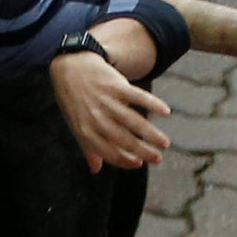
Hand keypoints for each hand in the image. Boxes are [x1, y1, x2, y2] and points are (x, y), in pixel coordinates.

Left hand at [52, 47, 170, 170]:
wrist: (70, 66)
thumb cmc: (74, 100)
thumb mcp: (76, 124)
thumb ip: (88, 147)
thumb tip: (95, 170)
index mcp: (85, 130)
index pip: (107, 151)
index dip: (124, 160)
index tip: (139, 164)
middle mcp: (96, 117)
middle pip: (123, 139)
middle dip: (142, 151)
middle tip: (158, 159)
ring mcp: (106, 101)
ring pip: (133, 121)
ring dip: (151, 133)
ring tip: (165, 143)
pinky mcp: (116, 85)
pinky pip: (138, 96)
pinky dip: (153, 103)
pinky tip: (166, 111)